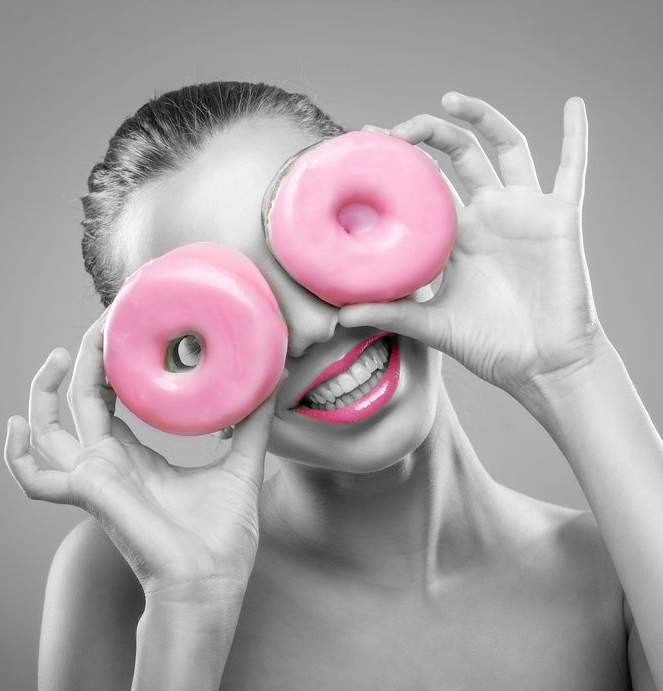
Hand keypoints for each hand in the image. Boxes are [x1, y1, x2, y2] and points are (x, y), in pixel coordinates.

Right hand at [4, 312, 281, 606]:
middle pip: (79, 403)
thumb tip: (270, 382)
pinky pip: (35, 479)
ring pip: (49, 429)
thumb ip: (253, 424)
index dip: (110, 367)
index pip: (111, 403)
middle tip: (102, 323)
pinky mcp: (91, 493)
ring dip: (45, 391)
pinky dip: (17, 455)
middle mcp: (111, 464)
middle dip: (83, 362)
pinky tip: (18, 424)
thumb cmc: (221, 538)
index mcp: (138, 459)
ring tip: (60, 353)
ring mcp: (96, 479)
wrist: (210, 586)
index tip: (124, 330)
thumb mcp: (242, 465)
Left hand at [342, 93, 607, 400]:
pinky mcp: (557, 217)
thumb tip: (341, 316)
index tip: (366, 145)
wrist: (541, 365)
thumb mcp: (434, 326)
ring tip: (449, 98)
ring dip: (480, 118)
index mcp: (456, 238)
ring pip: (503, 148)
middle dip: (425, 136)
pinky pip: (572, 169)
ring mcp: (522, 212)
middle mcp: (487, 217)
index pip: (424, 188)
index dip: (399, 165)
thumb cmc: (491, 346)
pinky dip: (577, 137)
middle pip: (456, 158)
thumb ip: (392, 313)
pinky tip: (575, 105)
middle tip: (393, 130)